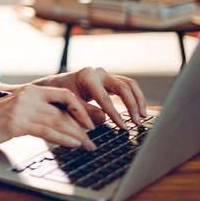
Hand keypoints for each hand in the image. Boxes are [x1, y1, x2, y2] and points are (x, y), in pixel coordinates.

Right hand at [0, 84, 96, 151]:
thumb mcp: (18, 112)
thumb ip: (38, 113)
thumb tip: (64, 123)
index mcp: (30, 91)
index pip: (64, 95)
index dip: (81, 108)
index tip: (91, 122)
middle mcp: (28, 96)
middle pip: (64, 110)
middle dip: (83, 126)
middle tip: (94, 139)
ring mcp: (22, 109)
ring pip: (58, 121)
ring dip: (77, 136)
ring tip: (89, 146)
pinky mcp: (16, 123)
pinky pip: (46, 131)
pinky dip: (63, 138)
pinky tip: (73, 145)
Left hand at [31, 68, 146, 128]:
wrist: (57, 85)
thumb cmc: (61, 95)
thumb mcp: (70, 104)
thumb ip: (85, 112)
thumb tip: (104, 119)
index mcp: (87, 77)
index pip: (105, 98)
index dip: (115, 114)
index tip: (123, 127)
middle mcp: (98, 73)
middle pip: (123, 87)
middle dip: (132, 105)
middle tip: (137, 122)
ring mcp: (105, 75)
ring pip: (129, 84)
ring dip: (138, 100)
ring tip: (142, 116)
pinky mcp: (109, 80)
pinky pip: (127, 86)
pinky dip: (135, 97)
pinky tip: (139, 110)